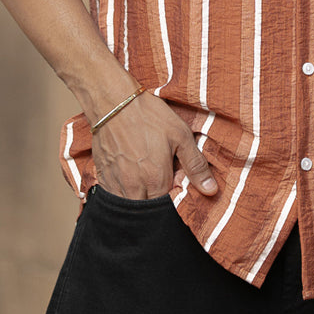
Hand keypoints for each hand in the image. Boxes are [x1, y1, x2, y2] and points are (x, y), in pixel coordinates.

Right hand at [92, 91, 217, 199]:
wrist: (114, 102)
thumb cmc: (149, 116)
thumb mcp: (180, 135)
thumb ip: (195, 165)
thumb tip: (211, 190)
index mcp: (156, 179)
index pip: (167, 207)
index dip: (174, 200)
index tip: (176, 187)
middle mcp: (134, 187)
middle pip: (147, 211)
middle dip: (156, 205)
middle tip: (161, 184)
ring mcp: (115, 183)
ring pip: (129, 207)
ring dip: (139, 201)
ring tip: (146, 183)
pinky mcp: (102, 176)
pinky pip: (112, 198)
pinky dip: (122, 195)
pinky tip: (129, 180)